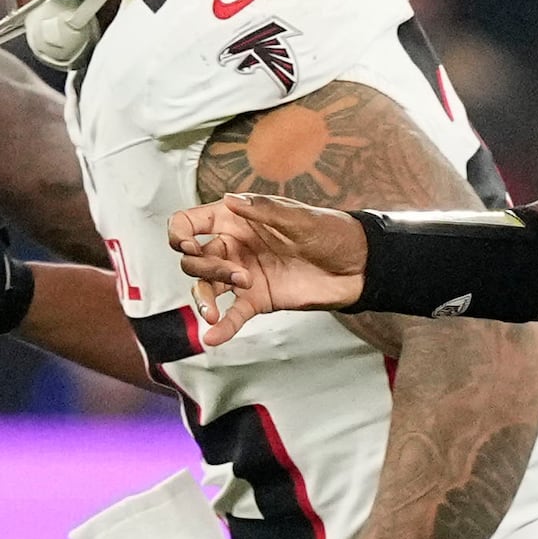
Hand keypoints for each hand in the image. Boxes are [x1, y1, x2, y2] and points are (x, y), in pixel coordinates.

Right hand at [167, 193, 370, 342]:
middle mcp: (234, 246)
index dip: (180, 234)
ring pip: (206, 288)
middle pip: (194, 259)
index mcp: (237, 219)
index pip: (191, 223)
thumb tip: (229, 201)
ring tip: (213, 313)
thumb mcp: (299, 217)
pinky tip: (213, 338)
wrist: (357, 266)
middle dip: (202, 269)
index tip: (189, 246)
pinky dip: (222, 327)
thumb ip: (263, 211)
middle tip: (235, 277)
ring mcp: (243, 275)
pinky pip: (233, 314)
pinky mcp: (257, 300)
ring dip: (204, 299)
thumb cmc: (330, 231)